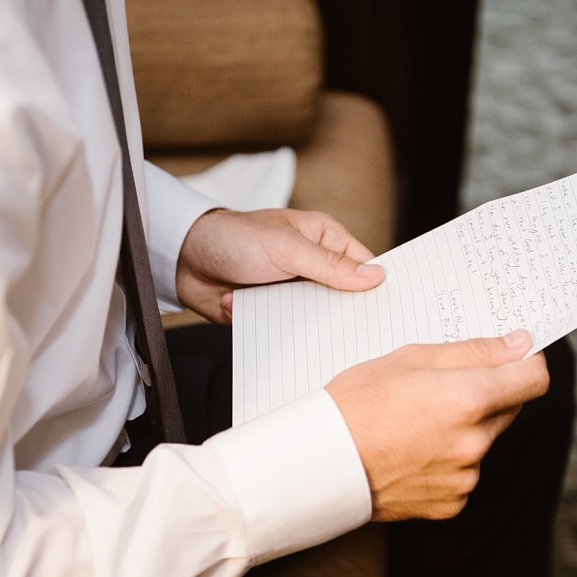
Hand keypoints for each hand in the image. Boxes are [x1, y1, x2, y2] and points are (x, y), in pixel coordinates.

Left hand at [176, 208, 383, 323]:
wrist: (184, 260)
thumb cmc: (233, 238)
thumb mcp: (286, 248)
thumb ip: (329, 265)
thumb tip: (375, 276)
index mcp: (325, 240)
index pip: (364, 266)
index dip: (378, 287)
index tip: (392, 310)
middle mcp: (314, 266)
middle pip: (346, 297)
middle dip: (345, 314)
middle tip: (360, 335)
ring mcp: (295, 291)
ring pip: (320, 319)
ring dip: (312, 327)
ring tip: (317, 337)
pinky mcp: (276, 313)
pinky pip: (293, 332)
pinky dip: (287, 336)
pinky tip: (285, 339)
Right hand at [326, 329, 548, 521]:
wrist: (321, 463)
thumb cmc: (357, 403)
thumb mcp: (410, 358)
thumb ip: (473, 352)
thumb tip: (520, 345)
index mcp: (468, 399)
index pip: (534, 379)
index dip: (526, 362)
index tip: (512, 357)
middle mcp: (474, 442)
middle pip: (508, 408)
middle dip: (485, 394)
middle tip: (439, 388)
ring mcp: (465, 477)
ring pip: (484, 440)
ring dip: (465, 428)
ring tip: (416, 423)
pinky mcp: (452, 503)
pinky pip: (465, 472)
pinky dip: (448, 460)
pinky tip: (413, 451)